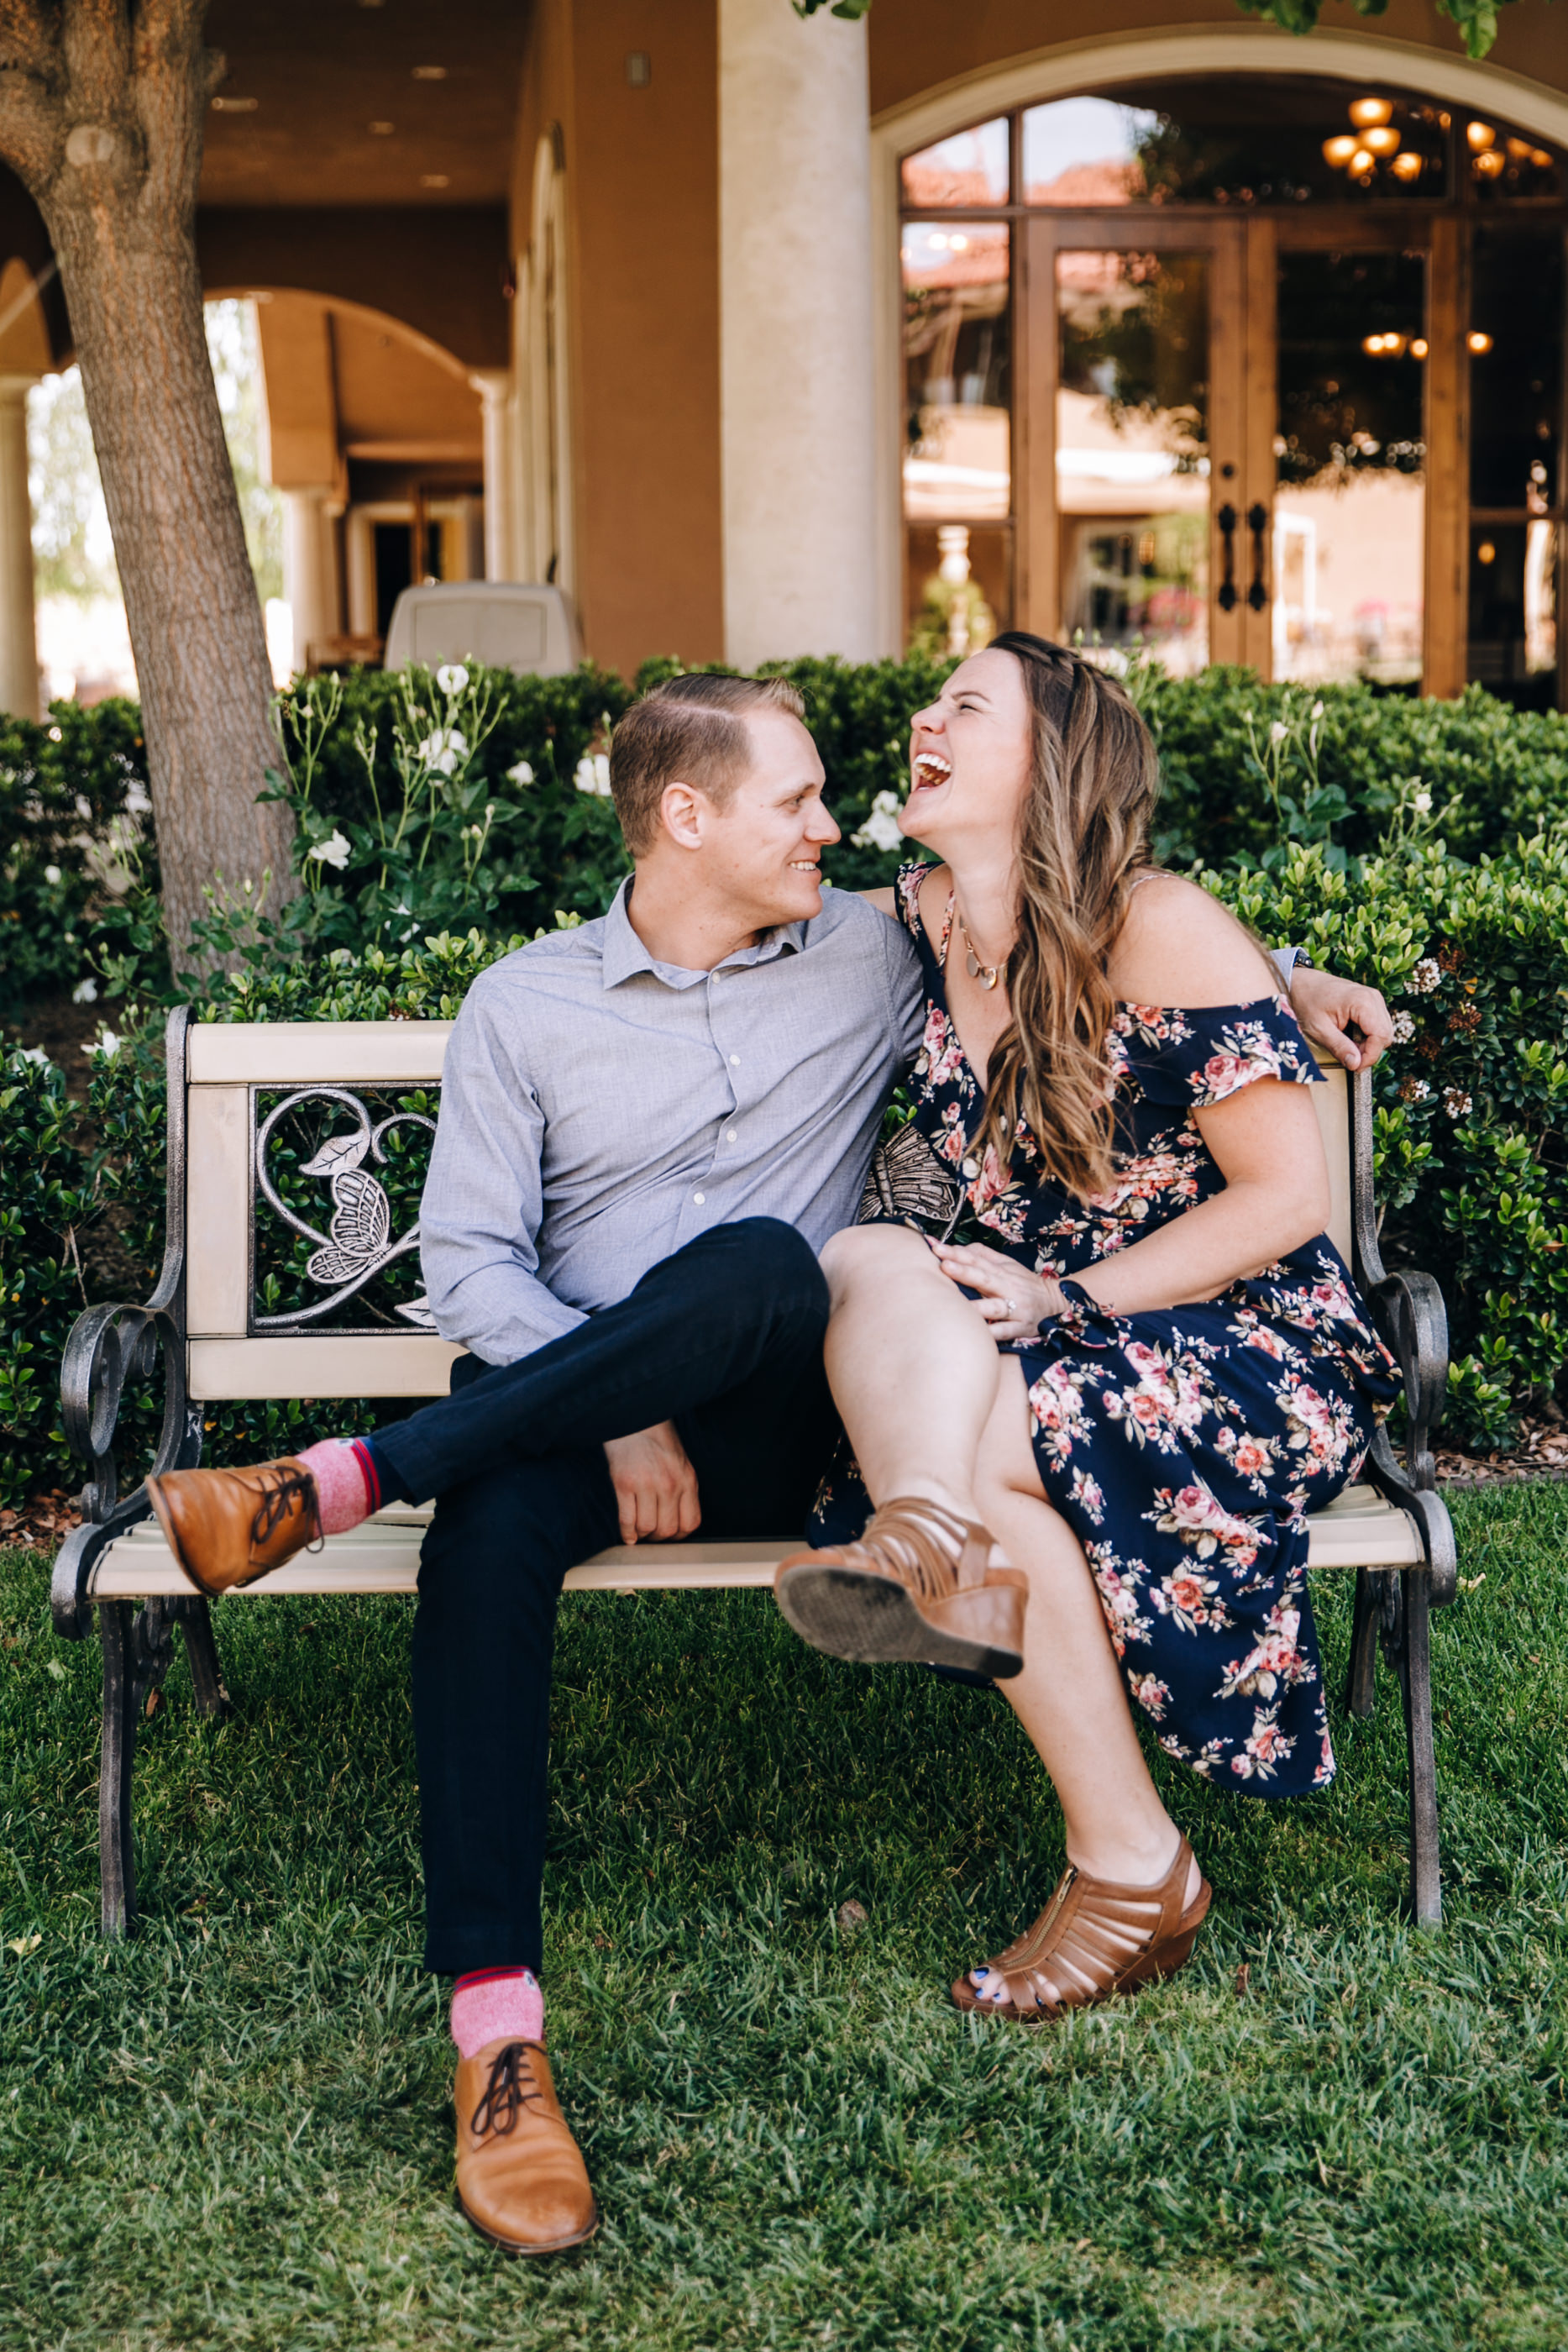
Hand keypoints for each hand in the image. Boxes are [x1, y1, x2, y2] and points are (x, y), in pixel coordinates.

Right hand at [603, 1420, 700, 1543]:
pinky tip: (626, 1534)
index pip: (690, 1523)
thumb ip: (682, 1488)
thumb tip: (675, 1520)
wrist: (635, 1415)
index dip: (678, 1536)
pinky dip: (626, 1532)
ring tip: (637, 1531)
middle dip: (658, 1538)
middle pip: (667, 1529)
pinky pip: (627, 1519)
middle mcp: (670, 1484)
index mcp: (688, 1479)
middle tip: (650, 1534)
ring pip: (647, 1528)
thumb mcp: (680, 1461)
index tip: (668, 1535)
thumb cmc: (656, 1438)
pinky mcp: (624, 1483)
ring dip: (641, 1535)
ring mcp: (647, 1484)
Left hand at [927, 1237, 1064, 1342]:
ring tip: (958, 1304)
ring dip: (978, 1305)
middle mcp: (1008, 1288)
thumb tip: (957, 1247)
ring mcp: (1015, 1308)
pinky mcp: (1022, 1327)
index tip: (936, 1248)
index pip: (977, 1260)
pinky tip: (981, 1334)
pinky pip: (1006, 1331)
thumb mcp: (1007, 1265)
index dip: (957, 1254)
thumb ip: (983, 1256)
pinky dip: (994, 1332)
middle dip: (964, 1272)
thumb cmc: (1024, 1284)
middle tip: (944, 1265)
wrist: (1057, 1303)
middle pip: (984, 1278)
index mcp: (1002, 1271)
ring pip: (995, 1307)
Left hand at [1288, 963, 1393, 1072]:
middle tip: (1348, 1057)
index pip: (1381, 1036)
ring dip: (1368, 1044)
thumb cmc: (1307, 1002)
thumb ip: (1339, 1047)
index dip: (1370, 1056)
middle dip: (1369, 1051)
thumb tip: (1356, 1064)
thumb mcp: (1319, 1030)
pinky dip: (1366, 1036)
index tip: (1355, 1067)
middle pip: (1385, 1035)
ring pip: (1383, 1031)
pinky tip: (1349, 1036)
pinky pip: (1377, 1025)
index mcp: (1362, 1002)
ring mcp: (1374, 999)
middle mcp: (1373, 998)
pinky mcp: (1371, 1002)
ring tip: (1346, 1045)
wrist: (1301, 983)